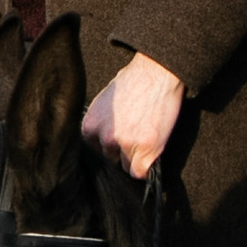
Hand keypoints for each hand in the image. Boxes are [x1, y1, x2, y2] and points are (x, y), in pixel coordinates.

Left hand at [83, 52, 182, 180]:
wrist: (157, 72)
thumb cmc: (133, 81)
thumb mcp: (105, 101)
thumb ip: (101, 123)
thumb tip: (101, 138)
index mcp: (90, 125)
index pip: (94, 150)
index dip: (108, 146)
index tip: (118, 142)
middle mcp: (105, 138)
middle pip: (110, 159)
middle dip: (121, 151)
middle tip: (135, 136)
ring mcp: (125, 145)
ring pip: (125, 166)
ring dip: (135, 158)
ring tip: (144, 138)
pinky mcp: (146, 150)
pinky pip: (139, 173)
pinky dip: (145, 168)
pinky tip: (150, 154)